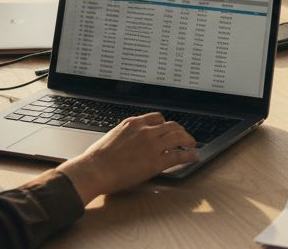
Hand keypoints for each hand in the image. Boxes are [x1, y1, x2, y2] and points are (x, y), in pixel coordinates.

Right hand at [55, 112, 197, 202]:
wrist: (94, 170)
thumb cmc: (96, 158)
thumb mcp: (112, 136)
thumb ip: (125, 135)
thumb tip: (129, 140)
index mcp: (133, 123)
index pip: (157, 118)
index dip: (166, 124)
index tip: (169, 128)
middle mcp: (145, 130)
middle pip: (171, 126)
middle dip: (180, 131)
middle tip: (184, 137)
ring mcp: (152, 145)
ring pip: (178, 137)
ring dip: (188, 140)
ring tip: (192, 145)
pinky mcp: (156, 161)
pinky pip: (179, 155)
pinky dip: (189, 155)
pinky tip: (193, 156)